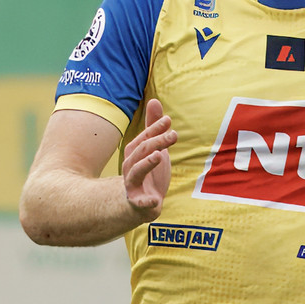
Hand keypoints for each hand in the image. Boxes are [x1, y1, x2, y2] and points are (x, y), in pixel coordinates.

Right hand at [122, 97, 176, 219]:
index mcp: (134, 152)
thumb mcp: (153, 148)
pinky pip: (140, 202)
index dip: (155, 128)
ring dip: (147, 163)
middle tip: (174, 135)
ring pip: (137, 171)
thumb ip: (153, 127)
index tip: (169, 120)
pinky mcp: (137, 202)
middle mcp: (130, 165)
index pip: (144, 138)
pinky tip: (155, 201)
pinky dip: (146, 202)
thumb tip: (154, 100)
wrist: (139, 203)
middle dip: (157, 141)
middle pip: (142, 151)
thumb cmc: (148, 172)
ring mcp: (132, 184)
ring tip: (160, 156)